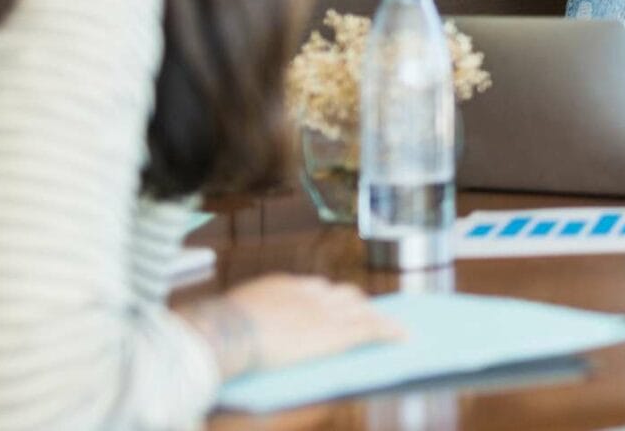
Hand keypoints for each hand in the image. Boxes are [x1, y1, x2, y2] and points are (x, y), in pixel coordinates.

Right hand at [189, 275, 404, 377]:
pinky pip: (372, 330)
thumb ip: (251, 320)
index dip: (329, 298)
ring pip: (362, 310)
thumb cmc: (220, 330)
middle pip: (344, 294)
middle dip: (356, 304)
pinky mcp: (338, 333)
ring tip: (388, 327)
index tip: (333, 304)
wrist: (228, 333)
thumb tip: (250, 333)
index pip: (316, 288)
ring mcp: (326, 312)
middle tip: (365, 315)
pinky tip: (403, 338)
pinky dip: (389, 332)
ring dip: (375, 318)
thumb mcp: (236, 318)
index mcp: (284, 286)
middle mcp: (310, 293)